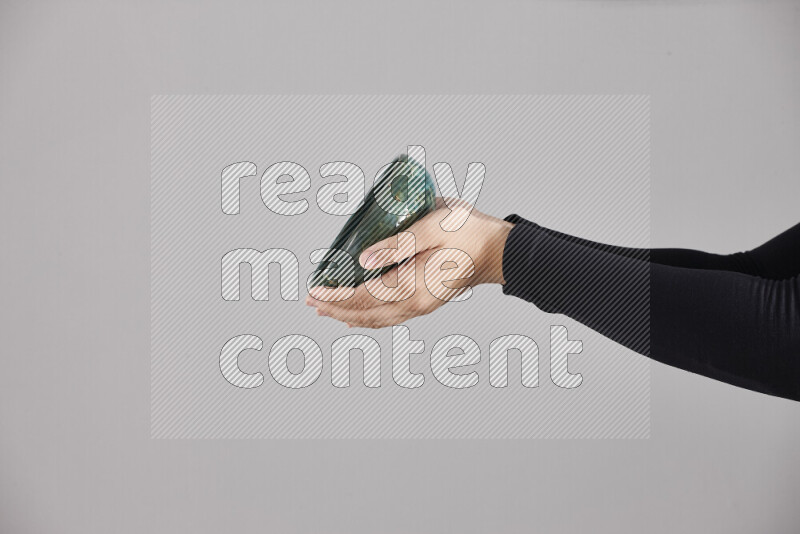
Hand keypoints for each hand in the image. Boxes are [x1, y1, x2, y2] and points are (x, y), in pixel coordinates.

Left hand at [305, 199, 513, 327]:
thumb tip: (363, 257)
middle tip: (310, 301)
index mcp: (413, 285)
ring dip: (349, 315)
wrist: (499, 250)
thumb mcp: (432, 227)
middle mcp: (415, 303)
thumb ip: (397, 243)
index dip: (336, 295)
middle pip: (365, 313)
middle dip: (335, 308)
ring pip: (377, 319)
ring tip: (325, 310)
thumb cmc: (469, 232)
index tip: (314, 289)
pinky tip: (359, 315)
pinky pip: (389, 317)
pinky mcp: (426, 303)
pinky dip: (368, 317)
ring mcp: (421, 307)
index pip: (363, 296)